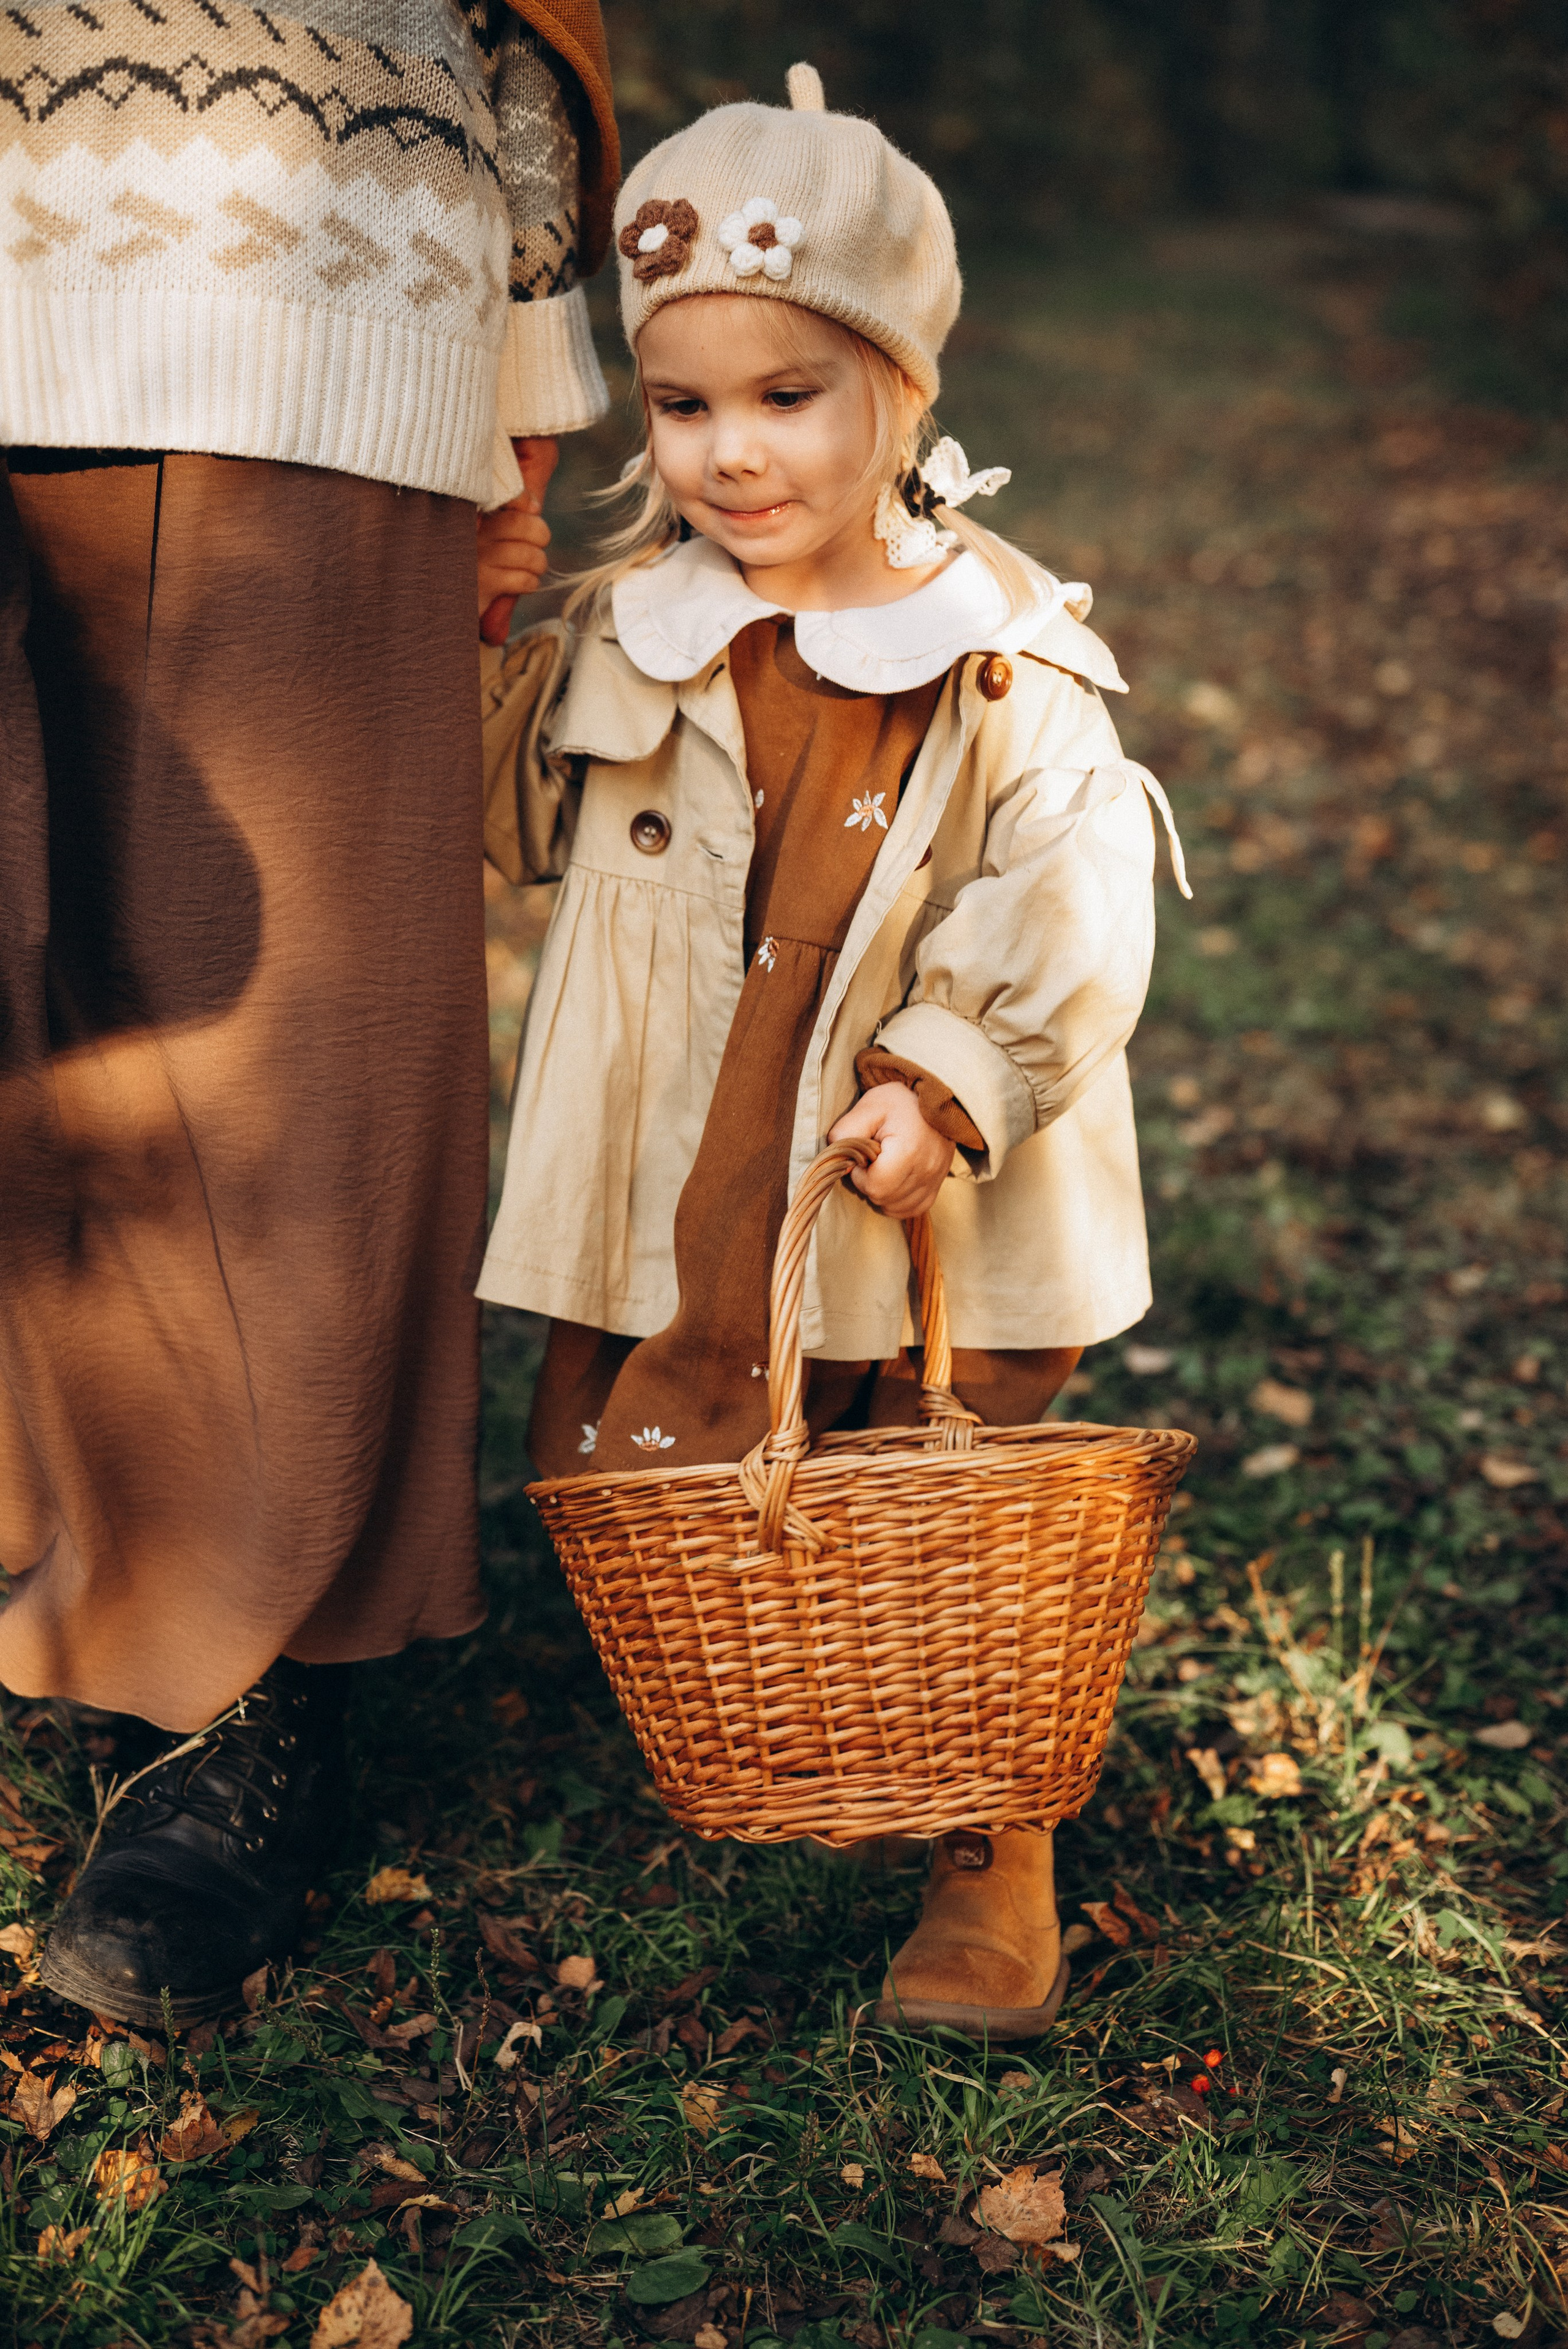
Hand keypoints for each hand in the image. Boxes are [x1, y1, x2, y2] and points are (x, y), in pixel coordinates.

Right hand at [479, 437, 558, 642]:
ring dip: (539, 563)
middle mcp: (471, 532)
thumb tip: (533, 506)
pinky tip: (524, 582)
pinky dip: (531, 582)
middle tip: (539, 544)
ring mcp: (476, 560)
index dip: (524, 502)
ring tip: (533, 567)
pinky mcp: (482, 585)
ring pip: (528, 555)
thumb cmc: (469, 563)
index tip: (532, 510)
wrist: (443, 602)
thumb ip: (506, 513)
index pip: (505, 496)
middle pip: (521, 524)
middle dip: (541, 534)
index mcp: (471, 513)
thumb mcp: (482, 532)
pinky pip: (523, 580)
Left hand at [829, 1083, 954, 1217]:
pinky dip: (898, 1201)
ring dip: (883, 1193)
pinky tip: (894, 1183)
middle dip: (869, 1183)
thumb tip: (840, 1162)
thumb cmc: (899, 1101)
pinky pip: (914, 1209)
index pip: (875, 1186)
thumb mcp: (868, 1107)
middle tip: (872, 1160)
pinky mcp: (938, 1184)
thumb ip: (846, 1133)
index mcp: (908, 1151)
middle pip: (884, 1199)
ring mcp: (935, 1179)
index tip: (863, 1156)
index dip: (861, 1175)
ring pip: (896, 1207)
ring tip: (884, 1168)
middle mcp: (926, 1170)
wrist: (936, 1097)